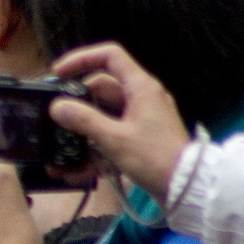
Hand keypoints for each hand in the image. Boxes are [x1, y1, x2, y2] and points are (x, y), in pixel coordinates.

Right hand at [50, 42, 189, 202]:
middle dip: (78, 98)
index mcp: (141, 87)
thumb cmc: (155, 158)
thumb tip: (58, 106)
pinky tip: (82, 158)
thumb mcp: (114, 138)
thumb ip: (83, 120)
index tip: (59, 74)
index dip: (81, 59)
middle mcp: (143, 96)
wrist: (186, 186)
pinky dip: (97, 137)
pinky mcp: (141, 132)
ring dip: (85, 121)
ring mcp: (143, 114)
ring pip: (105, 108)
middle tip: (57, 113)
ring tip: (65, 139)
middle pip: (102, 85)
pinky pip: (113, 126)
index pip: (109, 56)